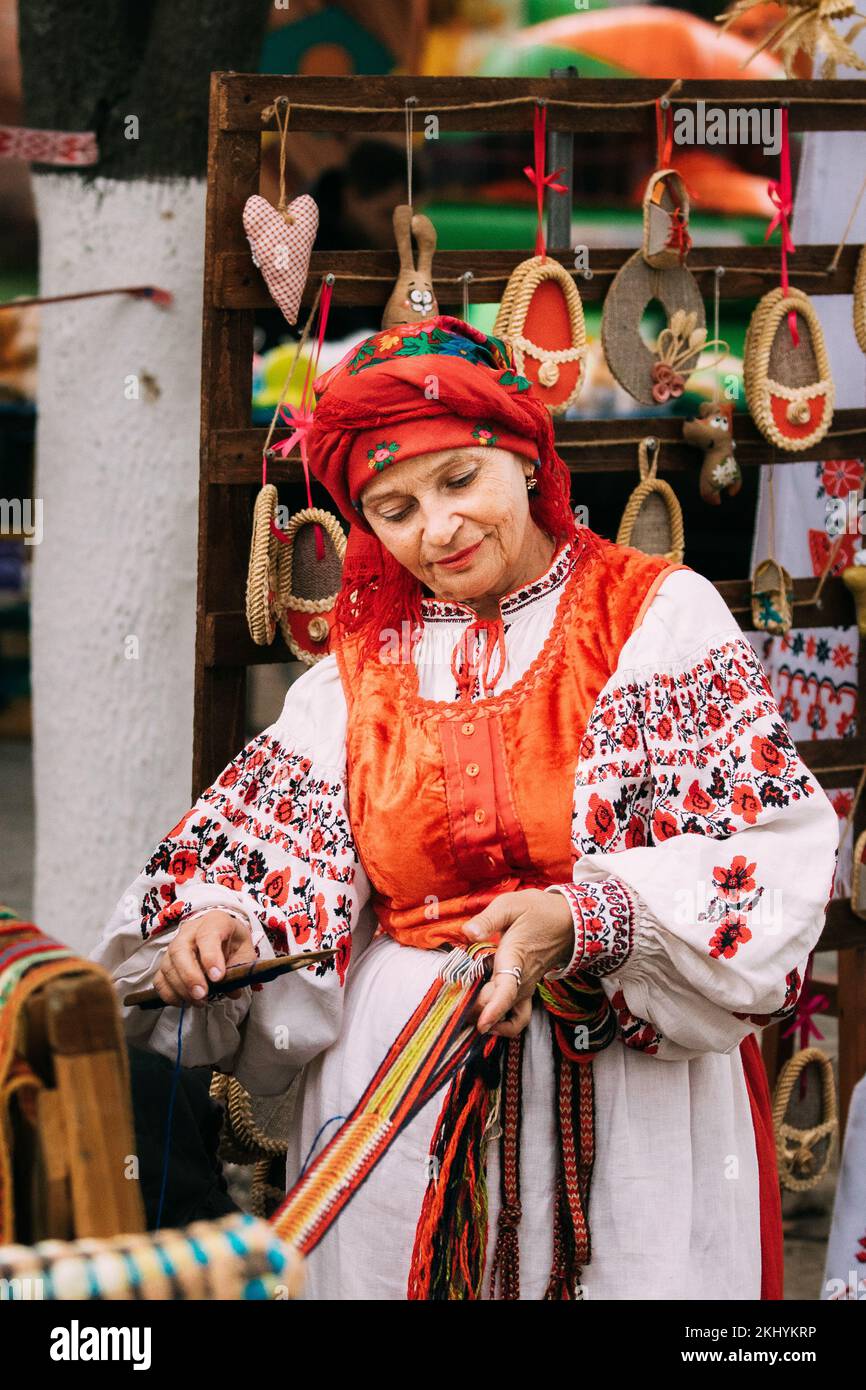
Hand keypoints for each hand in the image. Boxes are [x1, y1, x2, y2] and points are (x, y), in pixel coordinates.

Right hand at [153, 910, 255, 1007]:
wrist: (224, 937)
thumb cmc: (234, 943)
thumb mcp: (245, 951)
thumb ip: (241, 969)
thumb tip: (232, 991)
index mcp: (214, 922)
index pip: (207, 935)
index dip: (210, 956)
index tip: (217, 977)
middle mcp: (190, 931)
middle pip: (180, 950)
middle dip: (190, 976)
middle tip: (201, 994)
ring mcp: (174, 945)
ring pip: (168, 966)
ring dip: (181, 988)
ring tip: (199, 1001)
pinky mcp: (166, 962)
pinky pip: (159, 979)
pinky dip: (169, 994)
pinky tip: (184, 1002)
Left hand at [462, 889, 574, 1037]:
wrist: (568, 921)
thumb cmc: (538, 911)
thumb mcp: (511, 905)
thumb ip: (487, 919)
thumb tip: (468, 932)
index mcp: (515, 958)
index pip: (507, 990)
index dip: (494, 1009)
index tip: (482, 1024)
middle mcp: (521, 980)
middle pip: (496, 1006)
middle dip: (472, 1012)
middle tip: (446, 1008)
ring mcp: (525, 989)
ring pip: (505, 1016)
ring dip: (484, 1019)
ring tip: (461, 1015)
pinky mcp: (525, 991)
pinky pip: (516, 1018)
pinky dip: (502, 1025)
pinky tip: (484, 1021)